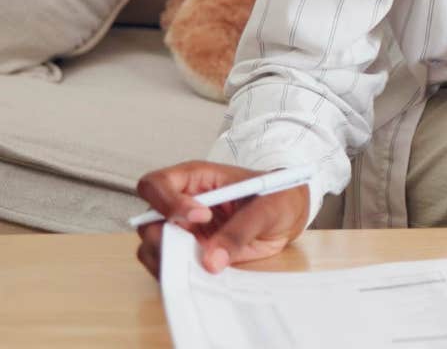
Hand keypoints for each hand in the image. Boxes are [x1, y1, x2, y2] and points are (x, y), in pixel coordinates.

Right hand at [133, 161, 308, 278]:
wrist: (289, 216)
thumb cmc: (278, 198)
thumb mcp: (268, 208)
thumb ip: (240, 230)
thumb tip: (211, 261)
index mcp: (196, 179)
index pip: (157, 184)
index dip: (169, 201)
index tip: (201, 217)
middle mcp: (181, 205)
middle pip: (148, 221)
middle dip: (161, 239)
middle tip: (187, 251)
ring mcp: (183, 231)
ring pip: (152, 248)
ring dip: (166, 261)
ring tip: (195, 265)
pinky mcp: (190, 253)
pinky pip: (171, 266)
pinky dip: (177, 274)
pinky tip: (199, 276)